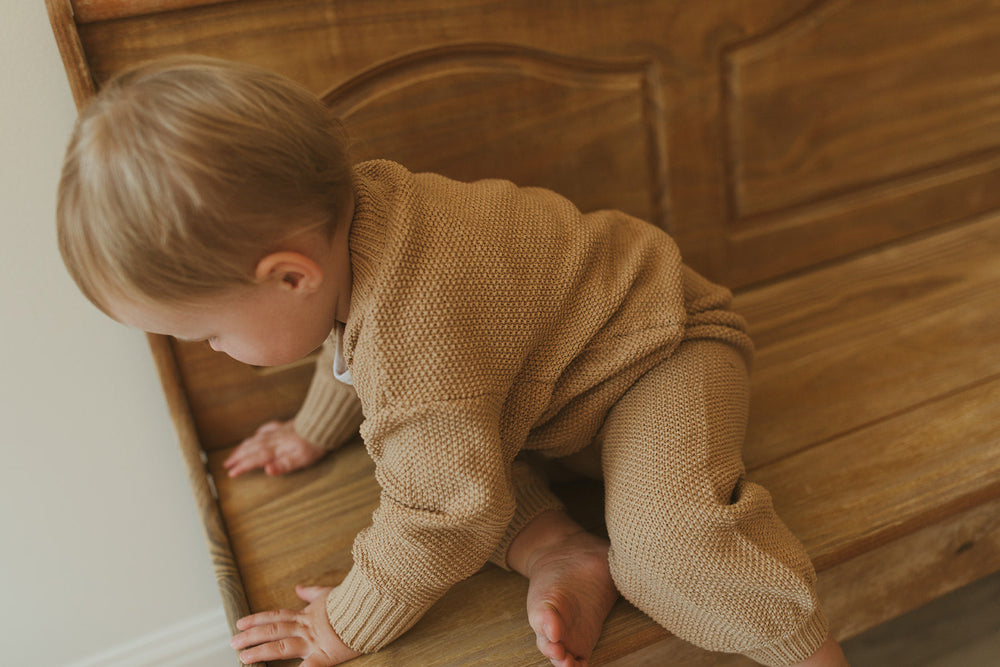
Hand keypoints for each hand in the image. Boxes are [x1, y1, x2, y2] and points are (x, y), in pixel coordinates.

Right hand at [223, 420, 325, 477]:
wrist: (322, 425)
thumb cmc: (313, 445)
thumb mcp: (301, 460)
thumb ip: (283, 465)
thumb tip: (267, 470)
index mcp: (275, 450)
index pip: (254, 459)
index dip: (242, 466)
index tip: (231, 473)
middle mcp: (272, 440)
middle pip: (251, 449)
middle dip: (237, 457)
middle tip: (226, 465)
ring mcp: (277, 432)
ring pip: (255, 440)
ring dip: (243, 447)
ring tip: (234, 454)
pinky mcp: (283, 427)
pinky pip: (265, 430)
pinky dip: (257, 434)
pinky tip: (255, 435)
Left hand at [231, 585, 361, 665]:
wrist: (369, 607)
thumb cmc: (353, 601)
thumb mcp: (329, 594)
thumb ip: (312, 593)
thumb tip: (299, 588)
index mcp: (306, 615)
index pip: (276, 616)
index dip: (256, 620)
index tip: (240, 623)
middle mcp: (305, 628)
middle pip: (272, 631)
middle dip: (250, 637)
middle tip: (232, 642)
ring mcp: (313, 643)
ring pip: (280, 647)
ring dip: (260, 653)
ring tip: (243, 658)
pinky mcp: (324, 656)